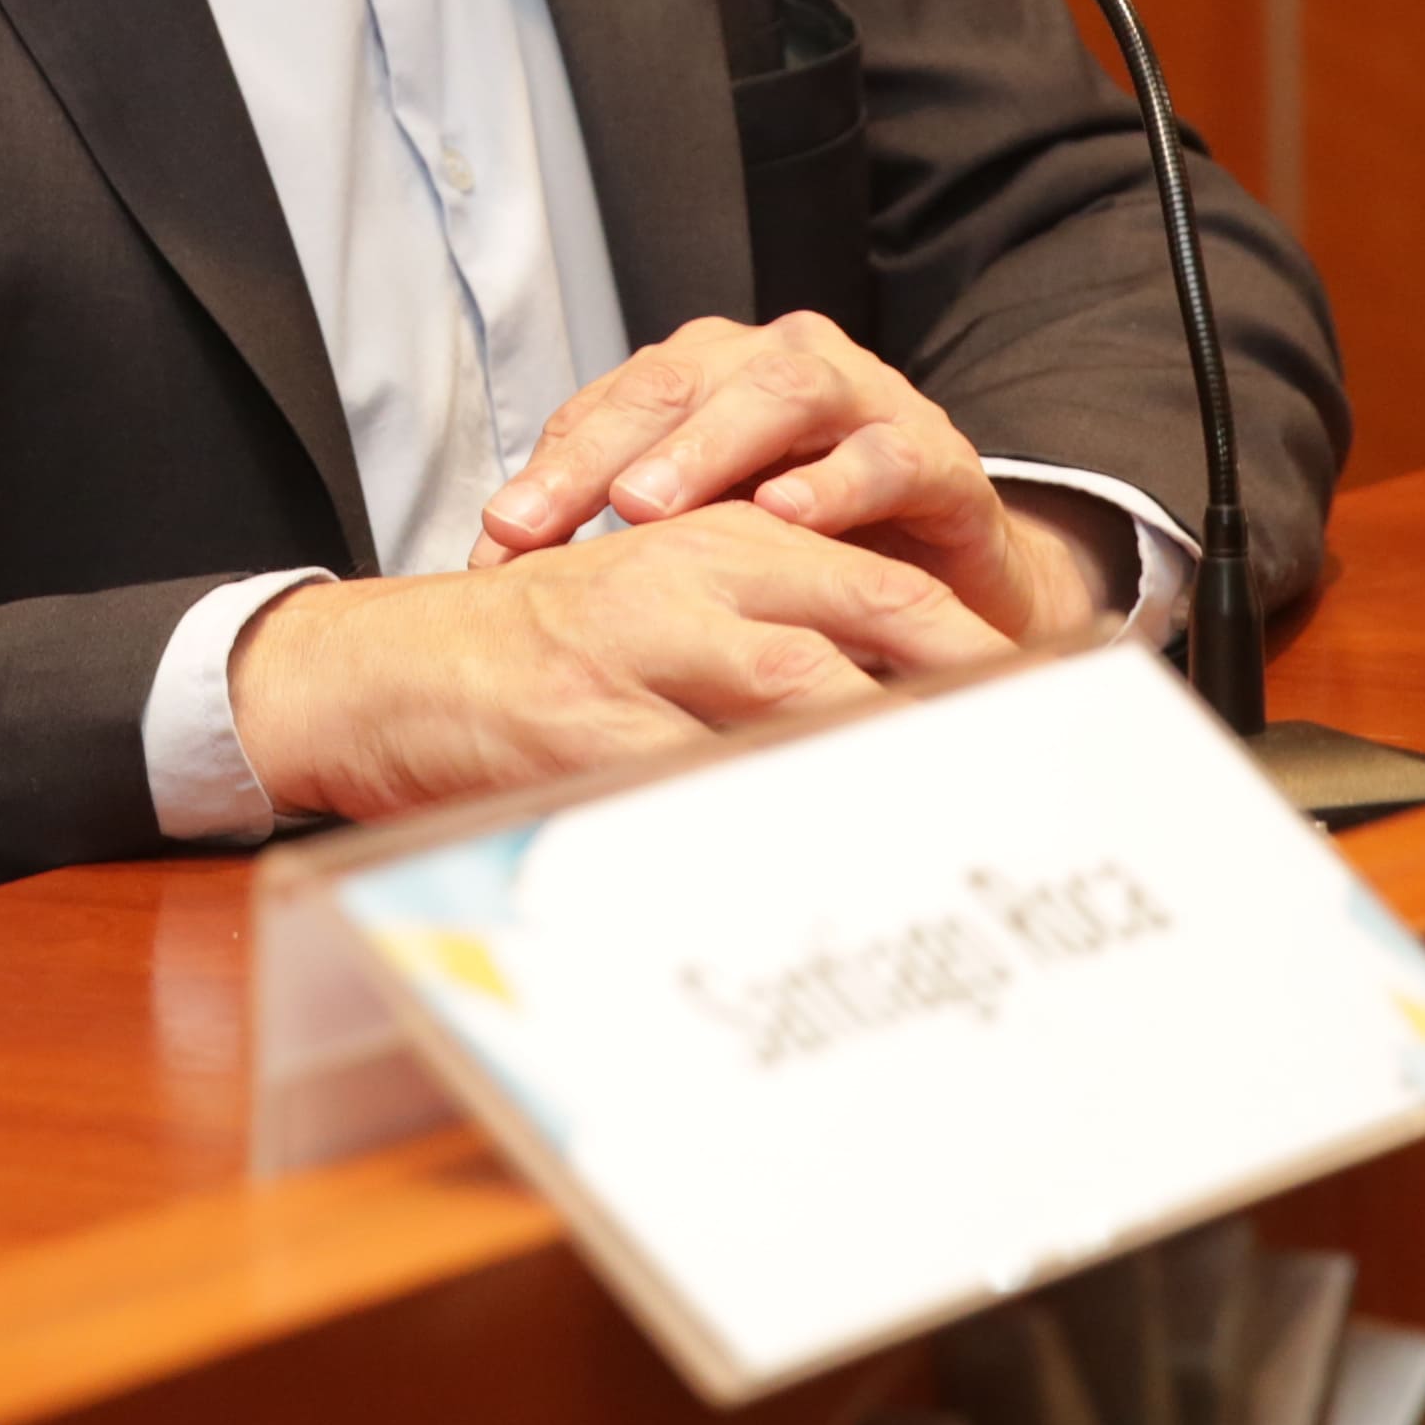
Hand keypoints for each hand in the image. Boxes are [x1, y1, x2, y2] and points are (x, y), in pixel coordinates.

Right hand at [232, 503, 1016, 825]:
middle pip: (862, 628)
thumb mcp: (654, 605)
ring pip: (795, 700)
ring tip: (958, 828)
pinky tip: (819, 879)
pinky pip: (697, 784)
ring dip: (884, 762)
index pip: (878, 586)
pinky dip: (765, 826)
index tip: (1043, 709)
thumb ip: (762, 636)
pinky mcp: (585, 729)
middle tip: (1033, 771)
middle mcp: (685, 583)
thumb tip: (890, 712)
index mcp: (714, 546)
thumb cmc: (533, 653)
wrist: (382, 673)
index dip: (969, 647)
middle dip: (957, 700)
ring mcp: (634, 655)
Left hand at [468, 312, 1097, 643]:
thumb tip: (491, 586)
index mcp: (711, 377)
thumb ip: (615, 544)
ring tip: (648, 505)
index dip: (550, 468)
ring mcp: (865, 398)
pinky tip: (785, 516)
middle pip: (681, 383)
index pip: (613, 405)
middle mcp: (780, 366)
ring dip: (709, 446)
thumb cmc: (804, 551)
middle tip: (551, 514)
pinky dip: (835, 481)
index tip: (497, 542)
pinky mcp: (938, 454)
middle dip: (608, 450)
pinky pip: (886, 453)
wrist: (948, 581)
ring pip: (781, 391)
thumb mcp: (703, 542)